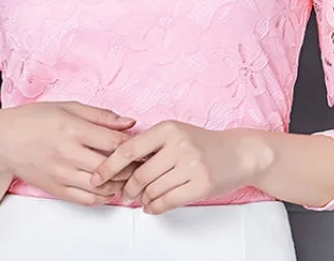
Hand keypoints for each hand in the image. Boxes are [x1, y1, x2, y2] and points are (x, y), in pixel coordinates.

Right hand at [0, 101, 141, 206]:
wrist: (3, 140)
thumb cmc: (35, 119)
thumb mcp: (69, 107)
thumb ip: (101, 115)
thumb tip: (129, 122)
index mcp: (73, 128)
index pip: (114, 142)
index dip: (133, 145)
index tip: (142, 144)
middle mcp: (68, 153)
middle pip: (111, 167)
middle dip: (131, 166)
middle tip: (141, 163)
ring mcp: (61, 174)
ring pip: (101, 187)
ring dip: (120, 184)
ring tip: (128, 176)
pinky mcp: (56, 189)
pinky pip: (86, 199)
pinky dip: (103, 196)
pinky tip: (109, 187)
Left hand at [90, 120, 251, 214]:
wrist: (237, 153)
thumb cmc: (202, 144)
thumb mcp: (175, 133)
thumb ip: (150, 145)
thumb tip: (119, 165)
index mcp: (168, 128)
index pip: (130, 148)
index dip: (109, 165)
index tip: (96, 176)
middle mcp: (179, 144)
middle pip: (140, 174)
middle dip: (127, 188)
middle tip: (124, 193)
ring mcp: (191, 164)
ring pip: (153, 189)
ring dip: (143, 199)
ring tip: (142, 199)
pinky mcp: (201, 184)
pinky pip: (168, 201)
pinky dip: (155, 207)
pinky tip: (152, 206)